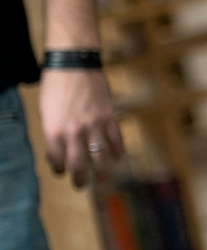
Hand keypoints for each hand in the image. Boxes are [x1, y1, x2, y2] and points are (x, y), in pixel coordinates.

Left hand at [38, 68, 122, 187]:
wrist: (73, 64)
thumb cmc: (55, 84)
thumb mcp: (46, 110)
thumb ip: (53, 131)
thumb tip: (58, 147)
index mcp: (54, 131)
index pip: (57, 160)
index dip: (59, 169)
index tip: (61, 172)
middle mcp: (74, 132)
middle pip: (79, 164)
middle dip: (80, 178)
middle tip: (80, 185)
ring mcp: (93, 125)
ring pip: (99, 156)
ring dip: (102, 171)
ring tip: (102, 179)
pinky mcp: (108, 117)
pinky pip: (116, 139)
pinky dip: (118, 150)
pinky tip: (118, 157)